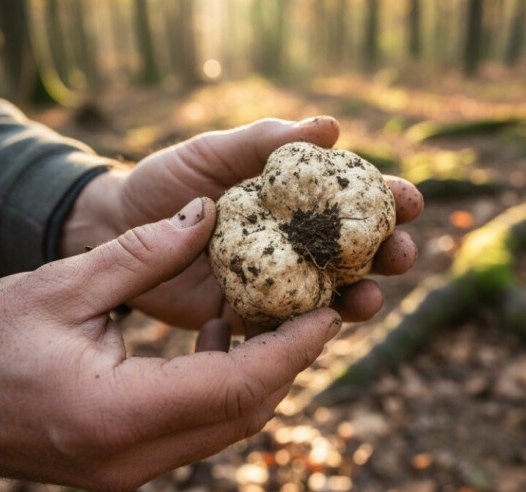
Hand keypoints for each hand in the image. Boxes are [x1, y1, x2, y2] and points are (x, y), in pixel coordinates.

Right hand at [0, 201, 341, 491]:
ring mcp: (126, 471)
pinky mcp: (121, 465)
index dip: (292, 350)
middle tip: (317, 311)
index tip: (330, 313)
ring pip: (224, 427)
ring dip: (258, 375)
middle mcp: (129, 458)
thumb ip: (143, 253)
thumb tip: (208, 215)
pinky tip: (219, 337)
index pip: (236, 388)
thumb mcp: (62, 286)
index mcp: (115, 415)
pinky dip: (221, 387)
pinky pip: (195, 429)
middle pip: (242, 415)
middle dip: (288, 363)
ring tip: (273, 315)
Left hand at [62, 116, 423, 329]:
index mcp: (296, 200)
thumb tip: (331, 126)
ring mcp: (275, 282)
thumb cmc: (168, 180)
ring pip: (331, 295)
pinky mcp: (248, 315)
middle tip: (402, 254)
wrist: (116, 225)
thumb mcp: (214, 152)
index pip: (353, 200)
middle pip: (356, 252)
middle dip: (387, 255)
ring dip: (359, 298)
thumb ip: (266, 141)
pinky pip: (285, 327)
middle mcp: (295, 242)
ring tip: (370, 298)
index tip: (409, 200)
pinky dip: (306, 330)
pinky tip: (319, 328)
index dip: (386, 200)